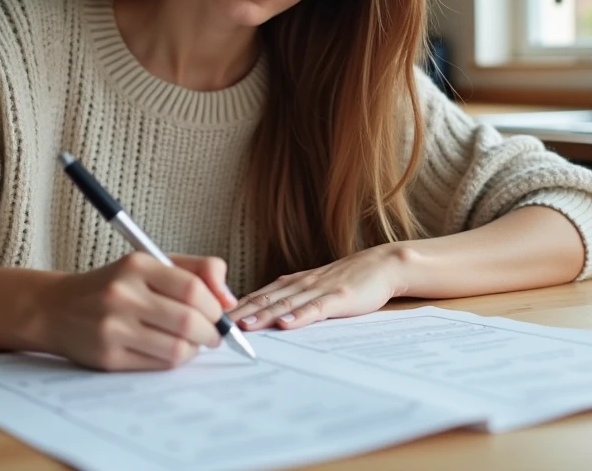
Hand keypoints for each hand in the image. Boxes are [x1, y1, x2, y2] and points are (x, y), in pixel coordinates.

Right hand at [39, 253, 237, 371]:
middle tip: (212, 334)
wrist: (57, 308)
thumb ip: (196, 270)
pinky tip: (169, 350)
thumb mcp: (150, 264)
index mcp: (136, 265)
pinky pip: (158, 365)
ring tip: (191, 342)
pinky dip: (174, 360)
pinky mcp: (108, 357)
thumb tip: (229, 299)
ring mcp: (113, 328)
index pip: (193, 288)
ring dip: (195, 349)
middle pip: (189, 321)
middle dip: (211, 332)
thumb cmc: (114, 285)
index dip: (214, 306)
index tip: (218, 312)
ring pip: (177, 349)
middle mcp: (122, 294)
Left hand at [227, 244, 407, 330]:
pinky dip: (299, 316)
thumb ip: (288, 300)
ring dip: (263, 315)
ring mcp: (319, 289)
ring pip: (285, 303)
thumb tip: (260, 318)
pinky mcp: (339, 297)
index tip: (210, 320)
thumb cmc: (346, 280)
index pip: (255, 297)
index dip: (233, 309)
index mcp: (290, 283)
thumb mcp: (312, 289)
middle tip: (215, 326)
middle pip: (263, 300)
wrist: (381, 265)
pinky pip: (316, 308)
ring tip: (244, 327)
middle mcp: (299, 284)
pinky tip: (286, 324)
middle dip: (239, 314)